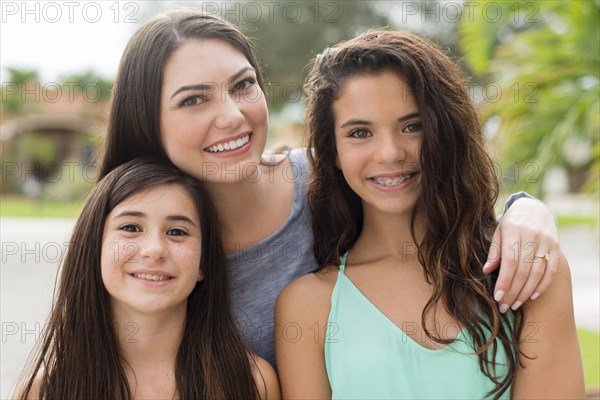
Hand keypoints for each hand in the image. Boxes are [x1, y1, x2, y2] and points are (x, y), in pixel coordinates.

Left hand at [483, 197, 558, 312]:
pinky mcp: (556, 247)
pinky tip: (531, 296)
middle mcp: (532, 236)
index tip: (497, 297)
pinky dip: (542, 285)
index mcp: (514, 231)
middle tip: (504, 307)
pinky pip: (551, 270)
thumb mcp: (498, 232)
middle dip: (513, 292)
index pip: (510, 261)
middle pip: (523, 270)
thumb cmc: (510, 224)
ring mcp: (546, 242)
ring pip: (537, 273)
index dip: (504, 281)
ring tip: (515, 304)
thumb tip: (486, 271)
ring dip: (526, 292)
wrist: (533, 209)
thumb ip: (494, 251)